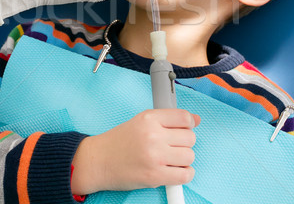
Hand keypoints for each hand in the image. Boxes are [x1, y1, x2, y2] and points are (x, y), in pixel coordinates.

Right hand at [71, 109, 200, 194]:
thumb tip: (196, 119)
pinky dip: (183, 175)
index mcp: (149, 118)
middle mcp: (153, 135)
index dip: (188, 125)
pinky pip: (185, 175)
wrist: (97, 161)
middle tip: (171, 147)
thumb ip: (167, 120)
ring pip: (190, 156)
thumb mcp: (140, 122)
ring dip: (183, 160)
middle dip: (184, 144)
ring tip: (169, 160)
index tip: (184, 130)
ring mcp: (154, 156)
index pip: (184, 118)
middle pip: (190, 138)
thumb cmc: (118, 142)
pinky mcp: (155, 176)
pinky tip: (173, 171)